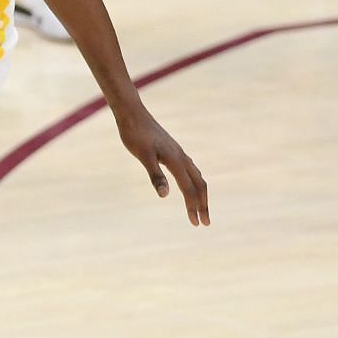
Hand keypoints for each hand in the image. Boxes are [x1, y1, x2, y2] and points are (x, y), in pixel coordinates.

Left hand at [117, 106, 208, 225]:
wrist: (132, 114)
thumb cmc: (134, 135)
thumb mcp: (143, 157)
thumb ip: (155, 176)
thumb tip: (165, 196)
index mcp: (176, 161)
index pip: (188, 190)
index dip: (193, 207)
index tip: (196, 224)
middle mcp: (181, 157)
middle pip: (199, 184)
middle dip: (203, 204)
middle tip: (205, 223)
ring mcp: (178, 153)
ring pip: (196, 177)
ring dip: (200, 194)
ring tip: (201, 208)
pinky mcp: (173, 150)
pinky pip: (190, 170)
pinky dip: (194, 182)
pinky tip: (189, 185)